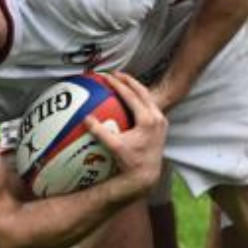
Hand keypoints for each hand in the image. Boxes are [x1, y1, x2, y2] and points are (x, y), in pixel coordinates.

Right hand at [88, 71, 167, 192]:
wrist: (148, 173)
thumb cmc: (131, 161)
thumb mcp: (114, 146)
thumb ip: (100, 132)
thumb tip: (86, 118)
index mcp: (147, 120)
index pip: (132, 96)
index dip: (118, 85)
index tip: (107, 77)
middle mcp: (157, 117)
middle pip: (142, 92)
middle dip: (128, 81)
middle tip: (114, 74)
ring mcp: (161, 121)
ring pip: (148, 98)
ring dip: (135, 88)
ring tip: (122, 82)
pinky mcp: (161, 125)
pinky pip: (150, 106)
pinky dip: (139, 99)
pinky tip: (129, 100)